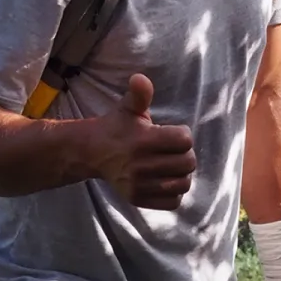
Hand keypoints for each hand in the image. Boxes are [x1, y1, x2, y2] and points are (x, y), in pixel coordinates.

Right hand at [87, 74, 195, 208]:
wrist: (93, 152)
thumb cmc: (117, 127)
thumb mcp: (128, 107)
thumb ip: (140, 94)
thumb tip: (140, 78)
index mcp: (143, 140)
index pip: (184, 140)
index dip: (183, 135)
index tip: (172, 133)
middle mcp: (141, 164)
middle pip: (188, 163)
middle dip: (185, 154)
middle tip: (174, 150)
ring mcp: (139, 184)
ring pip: (183, 184)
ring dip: (183, 174)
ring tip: (173, 166)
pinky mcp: (138, 198)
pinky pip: (172, 202)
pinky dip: (174, 192)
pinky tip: (166, 180)